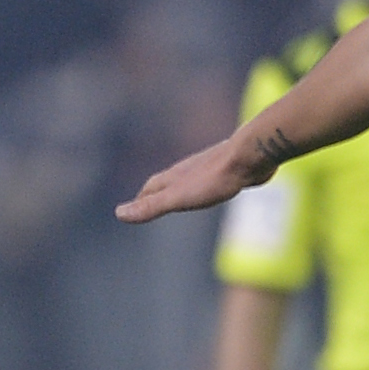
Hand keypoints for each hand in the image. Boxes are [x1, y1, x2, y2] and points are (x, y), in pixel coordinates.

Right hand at [117, 135, 264, 223]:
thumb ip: (151, 206)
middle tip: (150, 201)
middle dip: (156, 192)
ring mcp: (209, 168)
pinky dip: (204, 185)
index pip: (151, 188)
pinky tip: (214, 188)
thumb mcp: (178, 198)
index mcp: (175, 177)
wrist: (250, 156)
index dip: (141, 199)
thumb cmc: (214, 178)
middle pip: (167, 181)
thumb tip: (118, 213)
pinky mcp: (230, 170)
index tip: (132, 207)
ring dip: (180, 187)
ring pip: (189, 178)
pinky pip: (212, 178)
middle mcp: (189, 170)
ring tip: (179, 195)